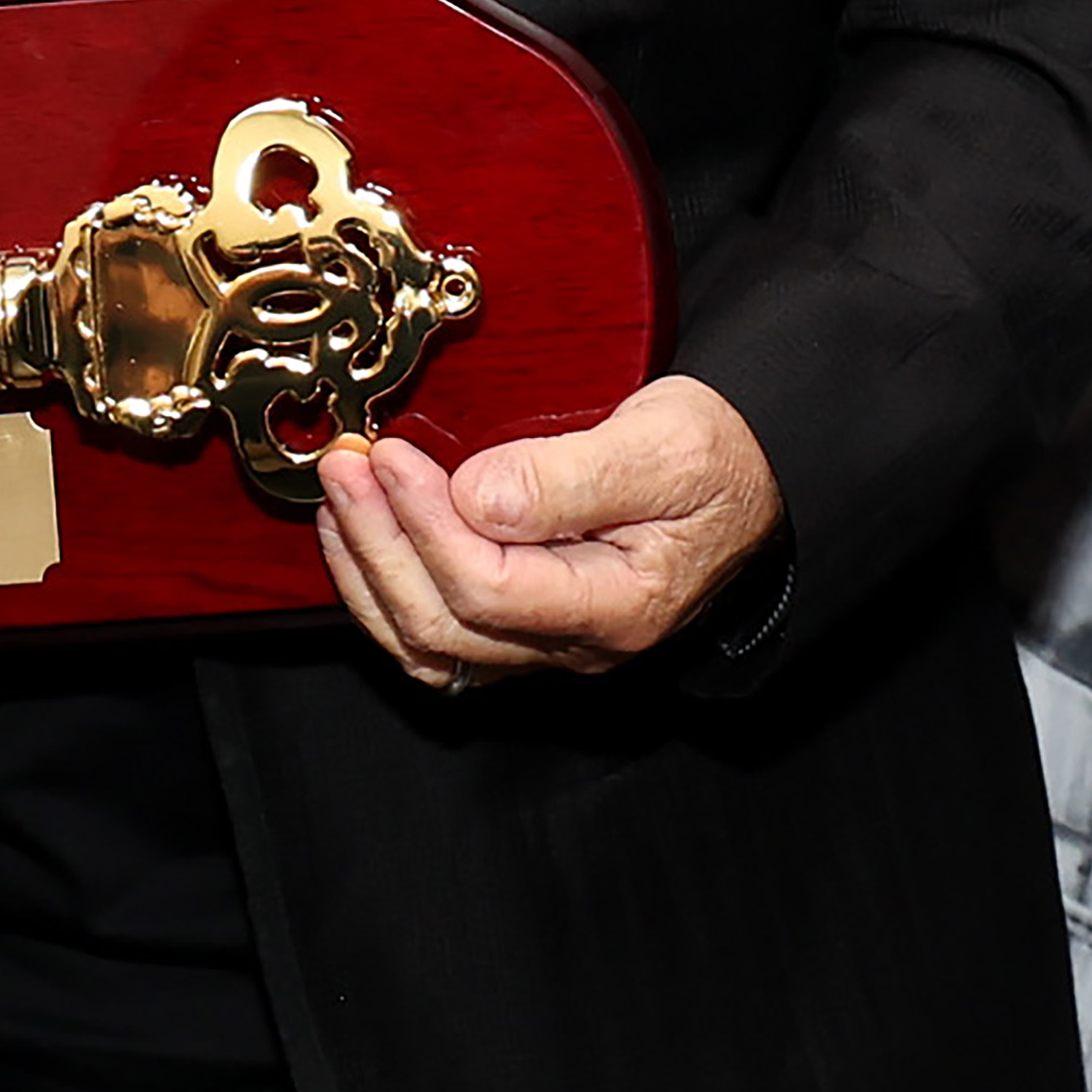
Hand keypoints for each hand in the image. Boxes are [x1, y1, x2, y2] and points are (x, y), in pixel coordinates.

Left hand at [313, 376, 784, 694]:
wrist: (751, 475)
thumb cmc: (717, 457)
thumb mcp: (665, 444)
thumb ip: (570, 476)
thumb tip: (474, 494)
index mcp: (619, 607)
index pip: (490, 589)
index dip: (427, 524)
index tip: (391, 456)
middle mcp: (577, 644)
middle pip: (445, 627)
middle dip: (380, 544)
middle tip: (345, 468)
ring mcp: (546, 642)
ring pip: (429, 646)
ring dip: (369, 574)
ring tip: (340, 499)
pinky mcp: (523, 623)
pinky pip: (437, 635)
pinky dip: (385, 590)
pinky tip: (364, 536)